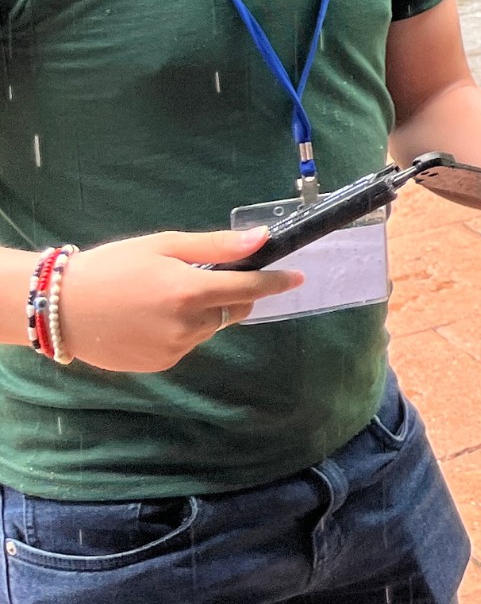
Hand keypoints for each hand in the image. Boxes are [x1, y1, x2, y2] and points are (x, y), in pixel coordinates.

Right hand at [55, 230, 305, 372]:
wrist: (59, 307)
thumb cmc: (111, 266)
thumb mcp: (162, 245)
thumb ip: (215, 246)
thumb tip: (261, 240)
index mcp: (190, 291)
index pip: (249, 289)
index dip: (276, 283)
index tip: (298, 278)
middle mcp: (188, 325)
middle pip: (232, 310)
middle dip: (231, 296)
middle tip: (199, 279)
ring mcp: (175, 348)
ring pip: (209, 328)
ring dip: (202, 314)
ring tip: (160, 298)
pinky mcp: (161, 364)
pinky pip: (186, 343)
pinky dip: (180, 330)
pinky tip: (149, 319)